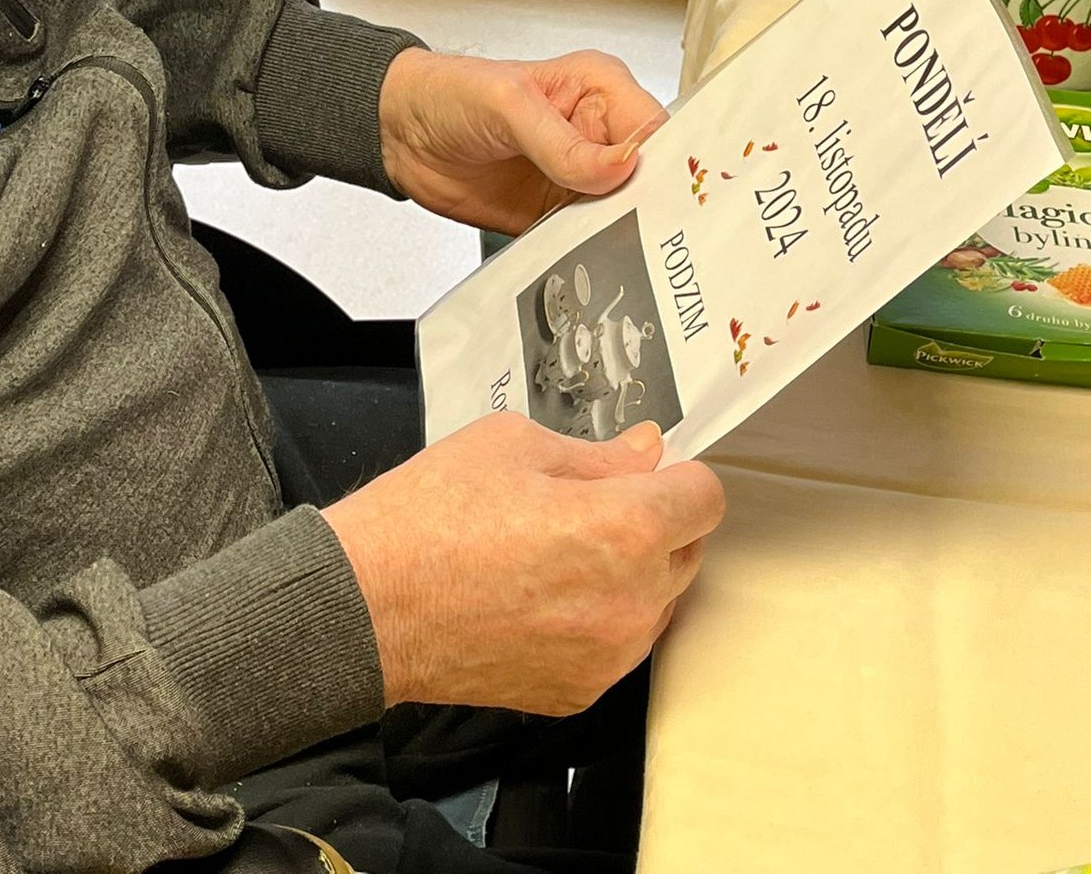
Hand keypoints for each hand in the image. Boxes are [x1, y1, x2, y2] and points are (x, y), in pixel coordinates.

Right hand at [322, 412, 724, 714]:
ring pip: (657, 601)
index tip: (647, 472)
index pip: (705, 498)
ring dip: (632, 574)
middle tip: (589, 505)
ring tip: (558, 552)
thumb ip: (598, 454)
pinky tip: (541, 596)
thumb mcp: (514, 446)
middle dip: (656, 522)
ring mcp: (608, 656)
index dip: (677, 476)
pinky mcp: (578, 692)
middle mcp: (632, 601)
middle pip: (688, 551)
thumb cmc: (430, 515)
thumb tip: (646, 451)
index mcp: (625, 529)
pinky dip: (597, 618)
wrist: (364, 606)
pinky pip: (616, 644)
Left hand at [378, 47, 665, 234]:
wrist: (400, 133)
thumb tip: (621, 166)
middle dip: (656, 208)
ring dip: (625, 237)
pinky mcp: (557, 215)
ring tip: (634, 257)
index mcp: (602, 91)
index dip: (673, 164)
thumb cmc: (451, 94)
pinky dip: (590, 256)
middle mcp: (599, 137)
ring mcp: (580, 180)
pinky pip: (587, 240)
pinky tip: (595, 266)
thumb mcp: (510, 105)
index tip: (677, 198)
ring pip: (625, 215)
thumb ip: (564, 142)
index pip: (657, 130)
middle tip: (665, 238)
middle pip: (651, 179)